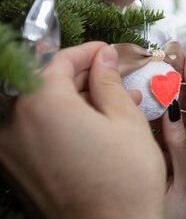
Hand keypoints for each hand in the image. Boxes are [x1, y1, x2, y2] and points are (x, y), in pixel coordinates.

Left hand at [0, 42, 165, 218]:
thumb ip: (109, 82)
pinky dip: (61, 122)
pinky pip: (36, 133)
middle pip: (44, 84)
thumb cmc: (123, 182)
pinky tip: (95, 126)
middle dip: (81, 76)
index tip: (106, 52)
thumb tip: (103, 59)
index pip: (57, 61)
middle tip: (113, 76)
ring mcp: (10, 151)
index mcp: (40, 105)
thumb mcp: (126, 120)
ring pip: (41, 108)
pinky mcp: (15, 171)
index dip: (86, 52)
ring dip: (73, 100)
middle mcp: (13, 125)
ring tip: (113, 103)